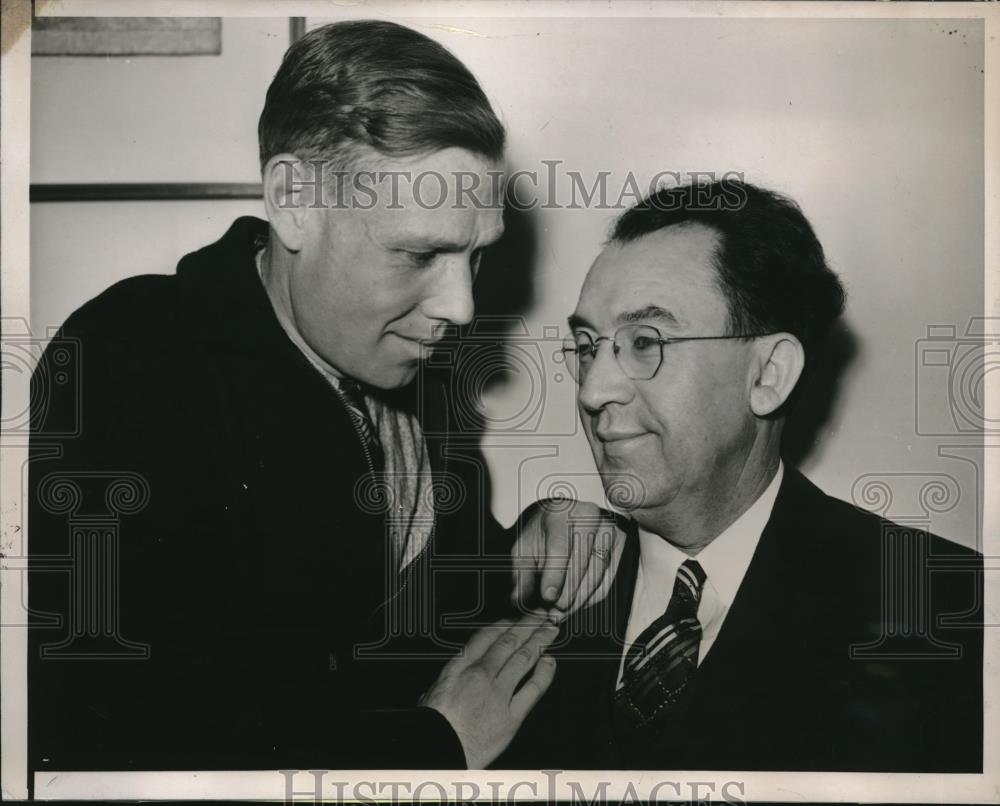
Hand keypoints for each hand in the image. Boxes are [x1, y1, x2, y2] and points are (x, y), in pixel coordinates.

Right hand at [419, 615, 557, 768]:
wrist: (435, 753)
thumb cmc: (429, 728)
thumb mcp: (431, 693)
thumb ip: (448, 682)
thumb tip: (452, 678)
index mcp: (458, 668)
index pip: (485, 636)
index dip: (503, 624)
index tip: (513, 619)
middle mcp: (480, 675)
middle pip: (509, 642)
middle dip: (527, 626)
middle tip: (540, 616)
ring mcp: (498, 694)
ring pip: (524, 659)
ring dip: (540, 641)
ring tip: (551, 630)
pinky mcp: (511, 717)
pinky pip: (533, 689)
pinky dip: (544, 673)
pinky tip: (550, 662)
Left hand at [511, 498, 625, 618]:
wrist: (562, 523)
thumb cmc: (541, 536)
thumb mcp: (523, 550)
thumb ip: (521, 574)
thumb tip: (519, 600)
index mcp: (561, 512)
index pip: (560, 547)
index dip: (554, 575)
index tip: (547, 596)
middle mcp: (589, 516)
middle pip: (581, 563)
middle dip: (566, 592)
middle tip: (553, 611)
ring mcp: (608, 530)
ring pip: (596, 574)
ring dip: (578, 599)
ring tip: (561, 612)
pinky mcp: (620, 546)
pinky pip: (608, 580)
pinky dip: (591, 597)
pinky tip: (576, 603)